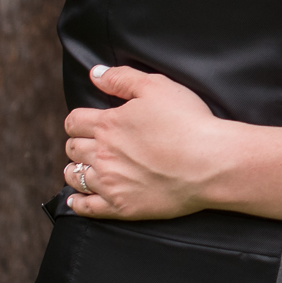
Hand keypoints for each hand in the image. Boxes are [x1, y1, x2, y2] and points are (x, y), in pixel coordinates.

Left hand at [62, 65, 229, 219]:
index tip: (87, 122)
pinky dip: (77, 203)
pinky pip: (86, 208)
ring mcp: (110, 183)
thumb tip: (95, 74)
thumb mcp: (157, 87)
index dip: (79, 120)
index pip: (74, 121)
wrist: (209, 163)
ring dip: (75, 170)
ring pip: (74, 177)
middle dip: (78, 143)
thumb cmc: (187, 122)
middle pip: (72, 148)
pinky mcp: (121, 206)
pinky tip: (76, 199)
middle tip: (91, 144)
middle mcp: (102, 155)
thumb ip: (122, 78)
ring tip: (84, 168)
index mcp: (108, 125)